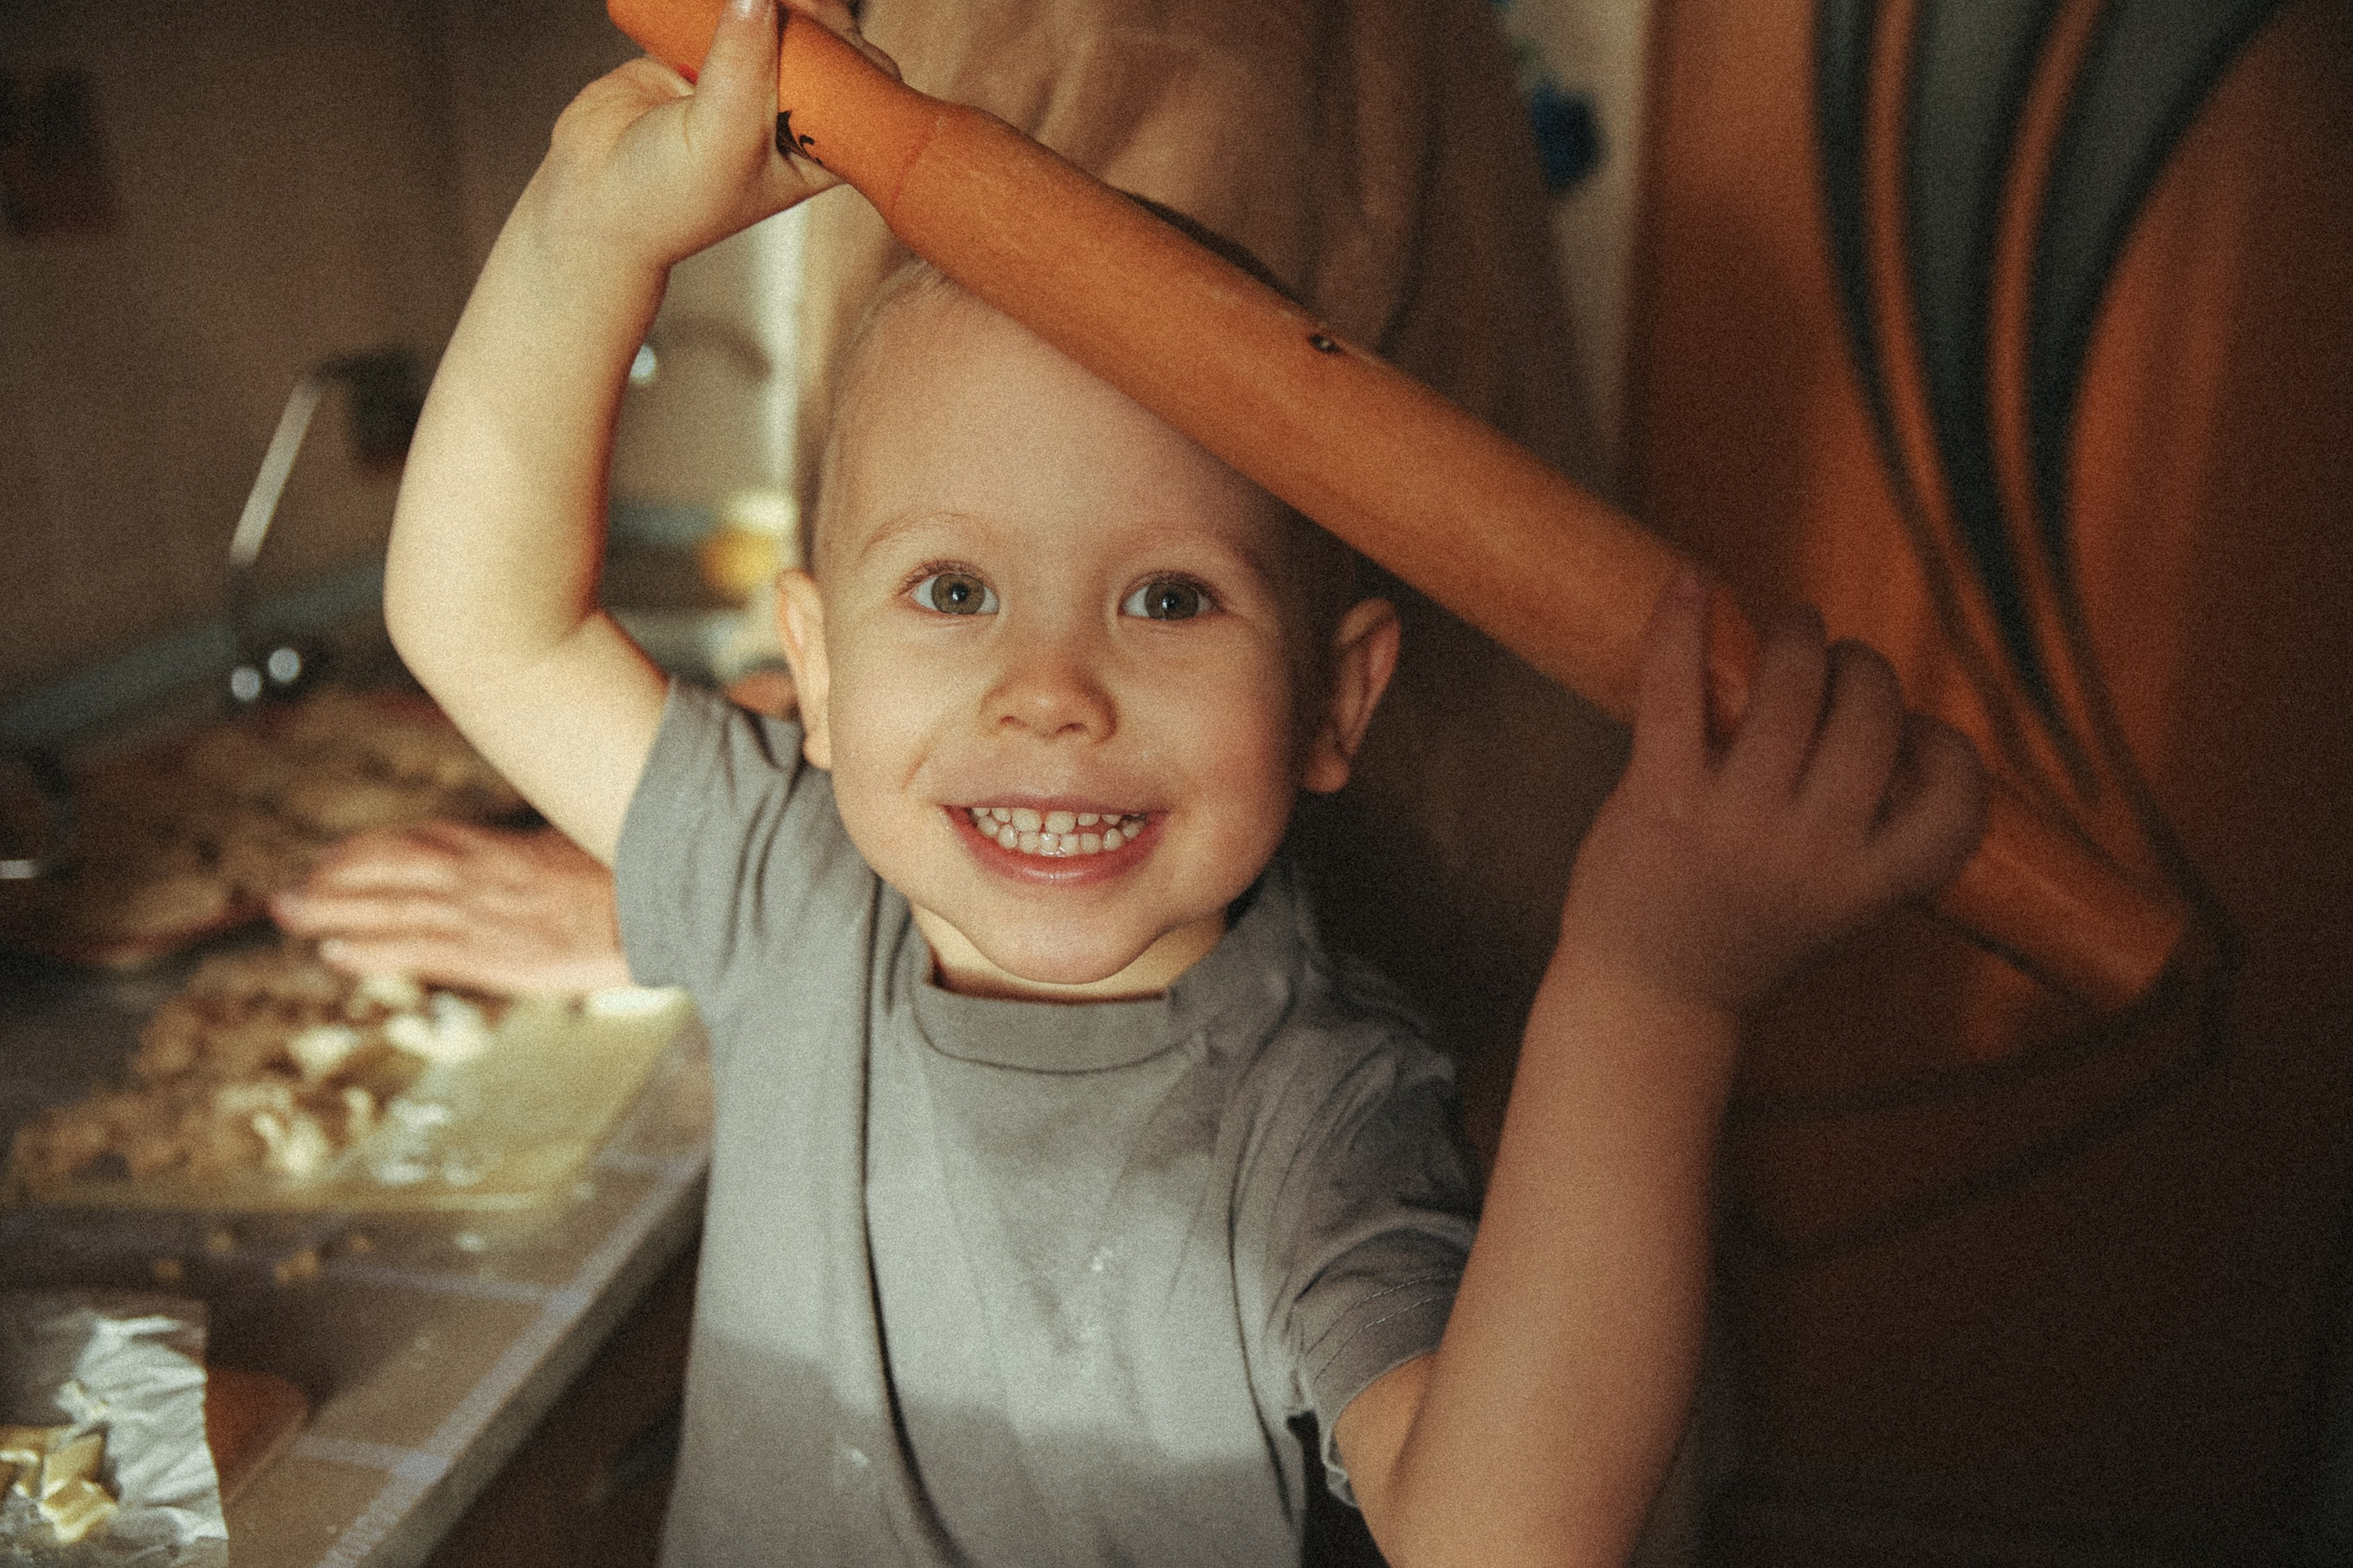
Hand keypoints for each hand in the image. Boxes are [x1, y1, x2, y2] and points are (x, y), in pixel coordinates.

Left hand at [270, 822, 632, 996]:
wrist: (661, 908)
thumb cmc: (629, 877)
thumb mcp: (577, 844)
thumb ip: (536, 850)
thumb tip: (527, 850)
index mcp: (494, 844)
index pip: (409, 842)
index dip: (361, 854)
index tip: (330, 861)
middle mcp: (475, 874)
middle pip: (382, 872)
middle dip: (328, 883)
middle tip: (282, 896)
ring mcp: (479, 915)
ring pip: (386, 910)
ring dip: (330, 913)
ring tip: (289, 917)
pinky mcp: (492, 957)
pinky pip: (416, 953)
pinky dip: (370, 953)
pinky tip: (335, 956)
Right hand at [526, 0, 894, 277]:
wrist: (591, 199)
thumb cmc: (668, 200)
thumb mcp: (722, 139)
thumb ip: (744, 64)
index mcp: (820, 150)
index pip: (863, 88)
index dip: (853, 53)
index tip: (820, 32)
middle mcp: (791, 112)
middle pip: (823, 43)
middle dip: (810, 14)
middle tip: (783, 3)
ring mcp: (748, 79)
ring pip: (774, 19)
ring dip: (767, 0)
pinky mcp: (703, 52)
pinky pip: (721, 8)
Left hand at [1560, 573, 1986, 1015]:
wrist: (1649, 996)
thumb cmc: (1748, 929)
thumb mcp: (1836, 897)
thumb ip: (1870, 822)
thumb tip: (1880, 704)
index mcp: (1870, 884)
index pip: (1957, 803)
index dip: (1946, 751)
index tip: (1913, 736)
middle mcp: (1812, 855)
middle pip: (1869, 720)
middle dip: (1862, 669)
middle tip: (1838, 658)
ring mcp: (1735, 827)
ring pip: (1789, 692)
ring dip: (1798, 639)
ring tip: (1794, 627)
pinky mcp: (1660, 801)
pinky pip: (1678, 690)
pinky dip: (1684, 625)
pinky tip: (1689, 584)